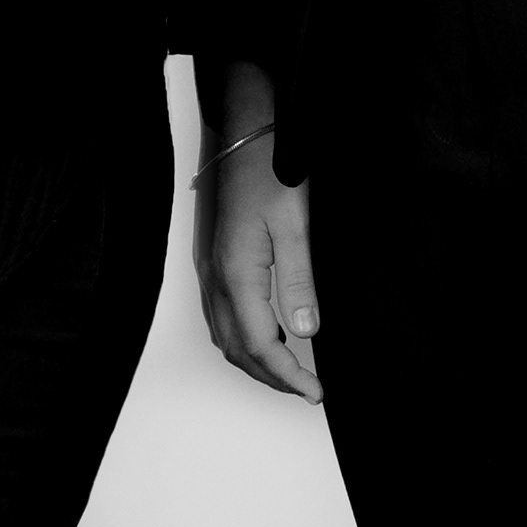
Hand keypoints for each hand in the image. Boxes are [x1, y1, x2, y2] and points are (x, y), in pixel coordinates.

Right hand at [193, 62, 319, 400]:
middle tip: (307, 388)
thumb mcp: (296, 225)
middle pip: (236, 348)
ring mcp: (211, 268)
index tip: (315, 392)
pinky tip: (269, 333)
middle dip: (270, 376)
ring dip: (254, 359)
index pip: (260, 344)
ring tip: (291, 370)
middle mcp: (217, 276)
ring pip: (225, 334)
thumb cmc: (272, 173)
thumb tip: (307, 332)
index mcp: (238, 272)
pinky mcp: (214, 259)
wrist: (246, 134)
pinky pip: (221, 315)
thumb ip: (300, 281)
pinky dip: (243, 338)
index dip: (287, 375)